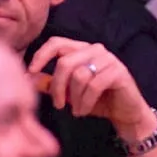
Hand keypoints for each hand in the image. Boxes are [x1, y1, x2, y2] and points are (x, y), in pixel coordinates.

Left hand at [27, 37, 152, 139]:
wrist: (125, 113)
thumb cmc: (97, 101)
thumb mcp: (69, 93)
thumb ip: (51, 84)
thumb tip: (30, 77)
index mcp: (82, 50)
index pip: (57, 43)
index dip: (41, 55)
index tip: (31, 72)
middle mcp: (95, 50)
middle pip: (65, 62)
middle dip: (57, 87)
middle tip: (57, 105)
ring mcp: (109, 59)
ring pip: (79, 75)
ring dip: (74, 98)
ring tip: (75, 110)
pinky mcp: (119, 72)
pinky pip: (94, 85)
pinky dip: (85, 102)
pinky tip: (84, 111)